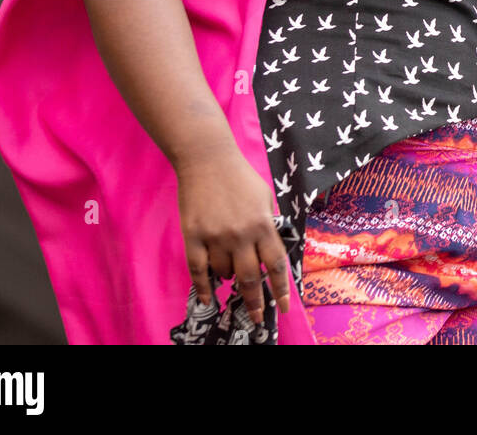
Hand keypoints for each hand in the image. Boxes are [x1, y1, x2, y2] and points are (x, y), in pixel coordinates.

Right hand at [175, 146, 291, 323]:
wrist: (207, 159)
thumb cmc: (240, 176)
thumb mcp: (265, 197)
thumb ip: (268, 224)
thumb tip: (269, 251)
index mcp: (263, 224)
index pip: (275, 265)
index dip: (280, 289)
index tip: (283, 308)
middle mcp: (242, 234)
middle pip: (250, 277)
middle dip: (256, 301)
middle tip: (258, 317)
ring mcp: (216, 236)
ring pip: (224, 273)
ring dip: (229, 279)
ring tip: (231, 275)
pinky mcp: (193, 236)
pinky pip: (198, 270)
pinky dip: (203, 287)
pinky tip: (208, 298)